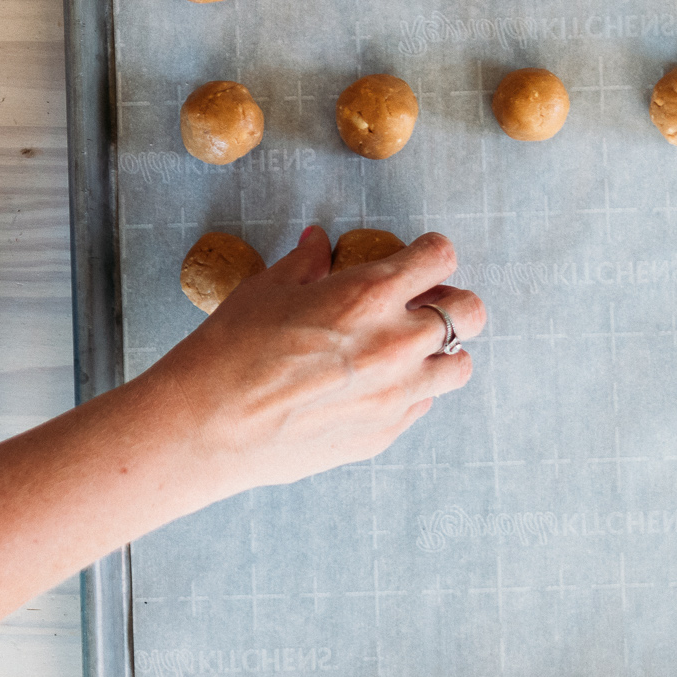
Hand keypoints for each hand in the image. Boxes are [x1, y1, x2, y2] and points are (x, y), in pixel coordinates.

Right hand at [142, 227, 484, 498]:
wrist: (207, 427)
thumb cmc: (229, 351)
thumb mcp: (265, 290)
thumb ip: (307, 264)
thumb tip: (319, 243)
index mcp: (369, 295)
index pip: (440, 257)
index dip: (430, 252)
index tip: (419, 258)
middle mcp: (396, 343)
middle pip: (469, 311)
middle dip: (452, 301)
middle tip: (423, 304)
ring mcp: (396, 394)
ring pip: (460, 365)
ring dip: (440, 352)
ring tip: (406, 351)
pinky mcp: (385, 432)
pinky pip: (423, 405)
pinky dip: (410, 391)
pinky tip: (373, 386)